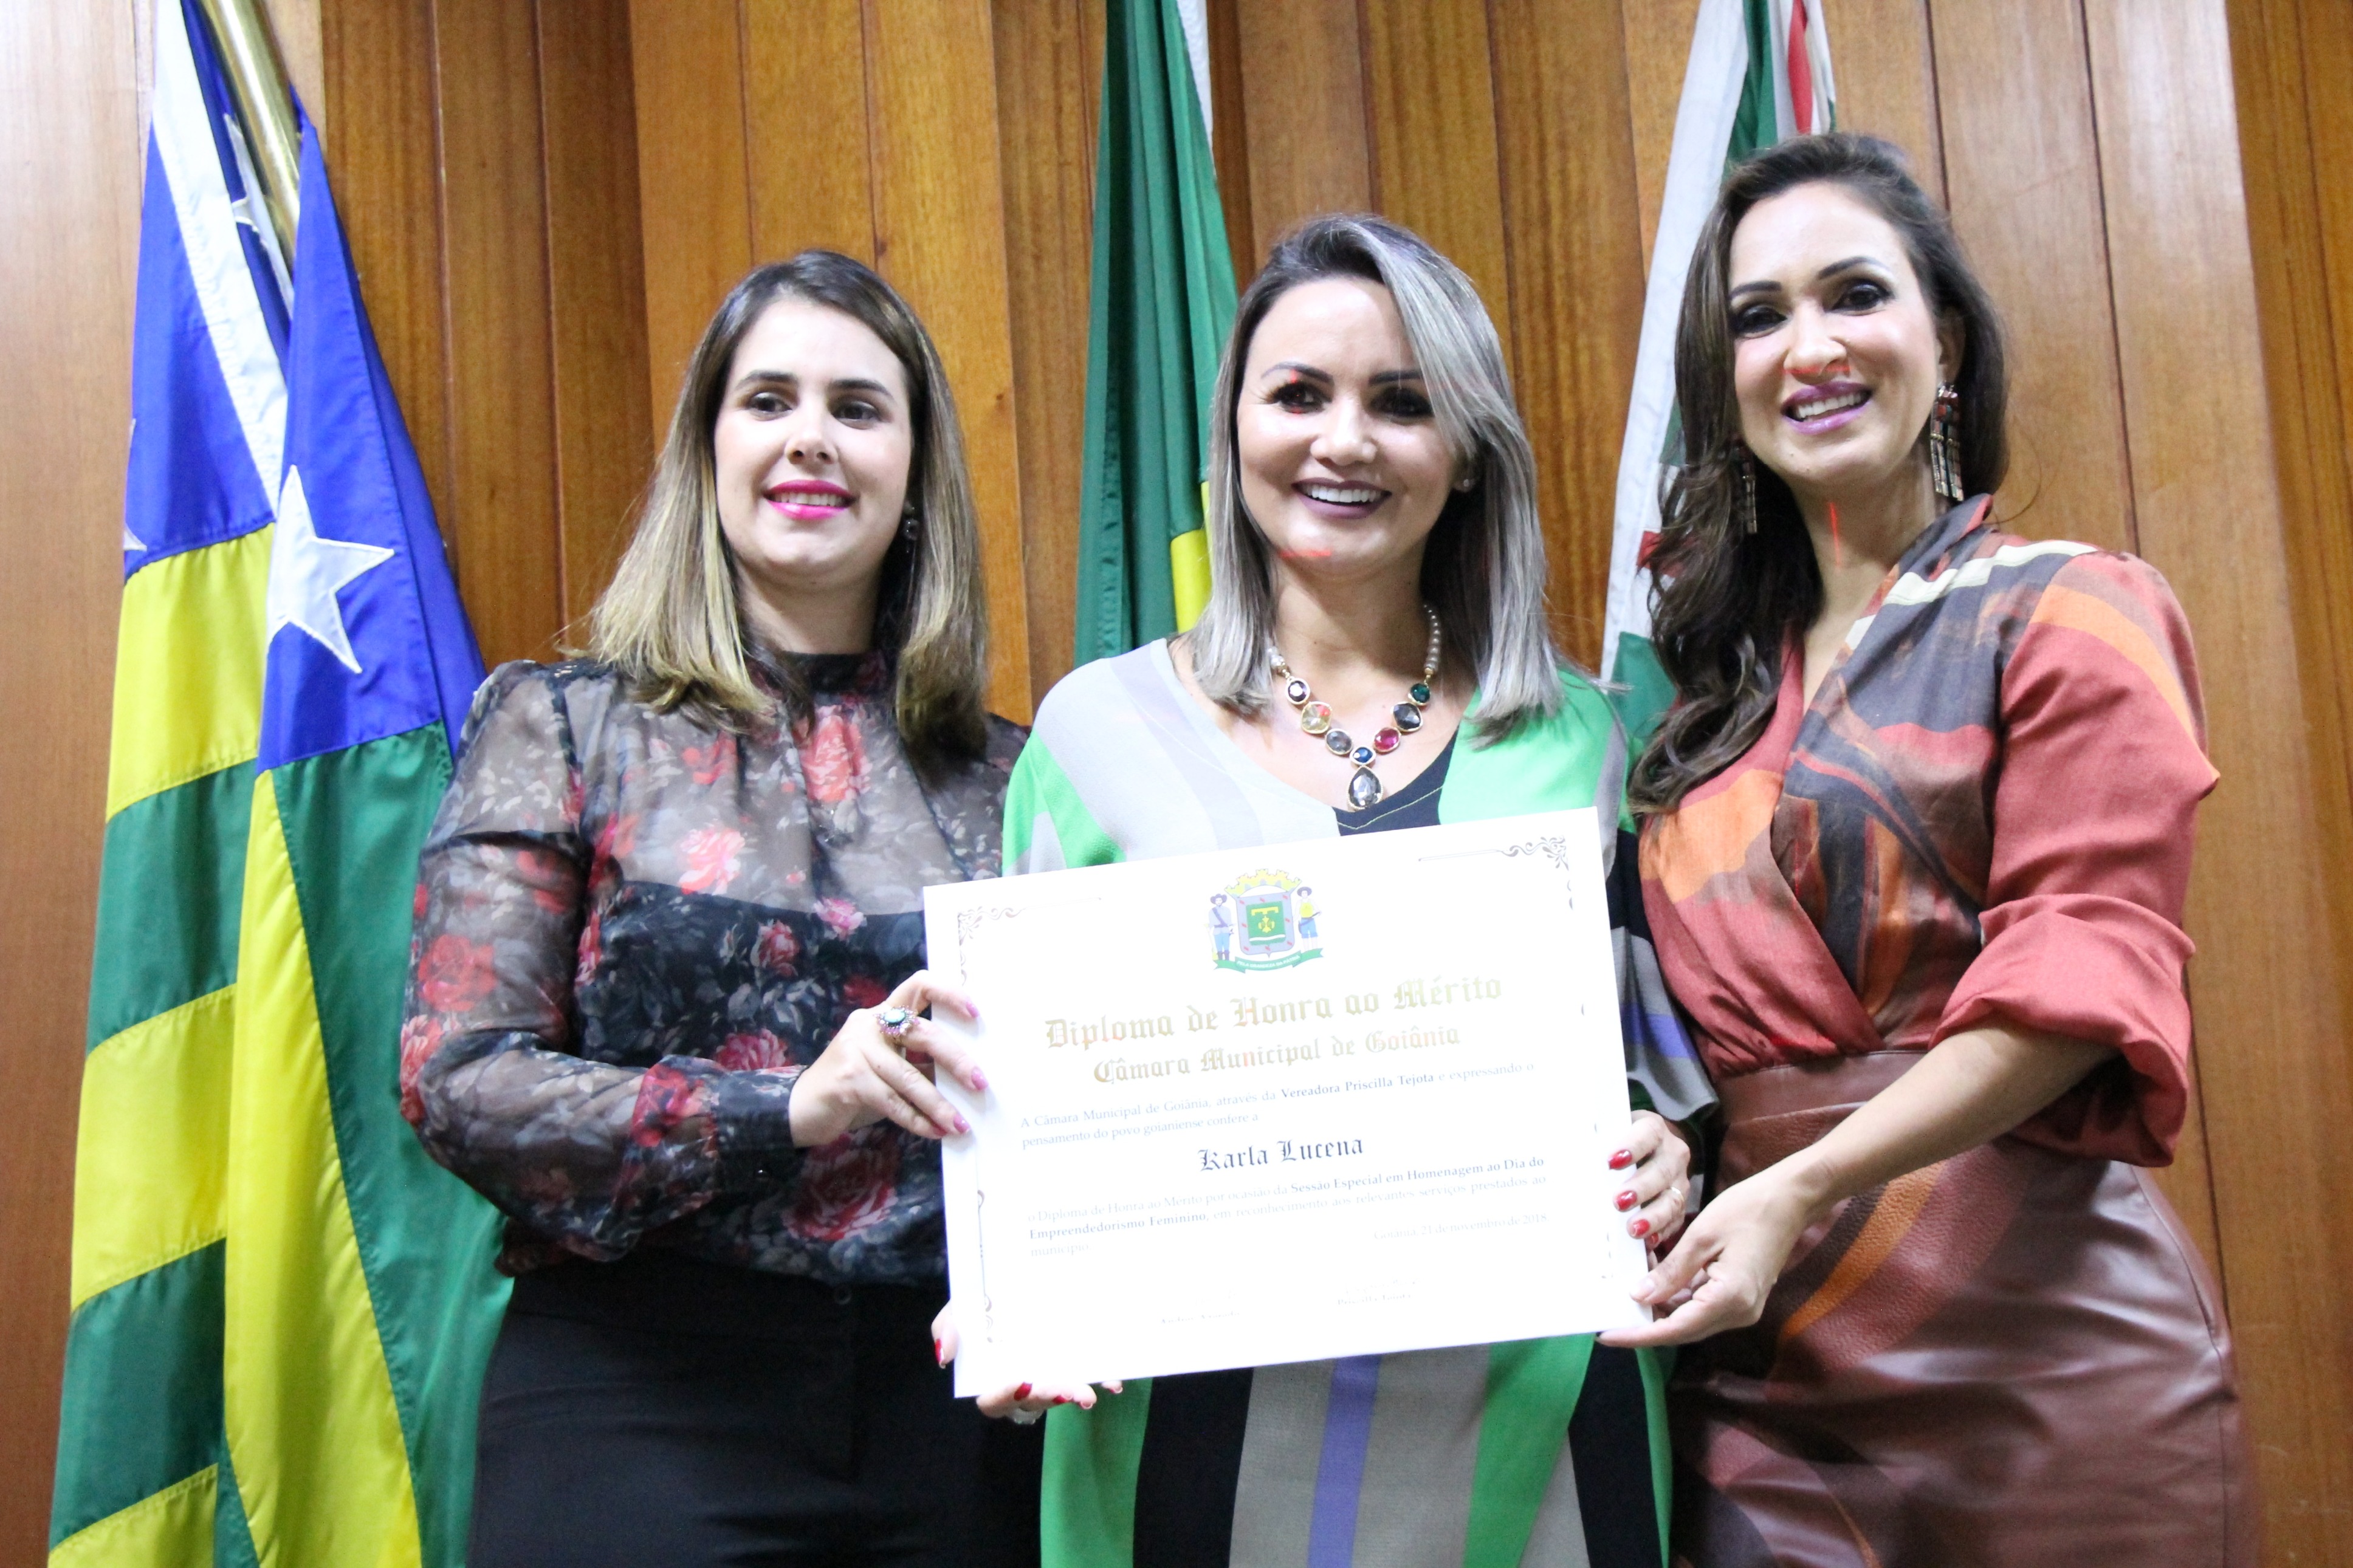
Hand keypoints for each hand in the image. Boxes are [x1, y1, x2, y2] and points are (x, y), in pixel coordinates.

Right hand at [788, 970, 984, 1147]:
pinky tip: (934, 1132)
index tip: (975, 1012)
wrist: (799, 1108)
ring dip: (939, 1104)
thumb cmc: (853, 1086)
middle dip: (956, 1060)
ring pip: (909, 1076)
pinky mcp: (848, 1080)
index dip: (949, 993)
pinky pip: (892, 1102)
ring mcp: (855, 1050)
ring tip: (960, 1124)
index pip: (918, 986)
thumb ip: (919, 1064)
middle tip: (980, 1082)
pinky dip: (916, 1120)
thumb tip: (967, 1075)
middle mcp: (868, 1024)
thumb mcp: (889, 1069)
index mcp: (881, 1015)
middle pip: (923, 1033)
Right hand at [930, 1301, 1121, 1421]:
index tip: (1020, 1381)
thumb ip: (949, 1327)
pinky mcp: (1077, 1364)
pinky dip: (1103, 1380)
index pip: (993, 1400)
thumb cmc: (983, 1303)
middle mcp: (1024, 1382)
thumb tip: (946, 1355)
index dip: (1004, 1395)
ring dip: (1076, 1393)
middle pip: (1033, 1402)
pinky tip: (1113, 1382)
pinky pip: (1091, 1378)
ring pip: (1063, 1394)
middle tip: (1063, 1389)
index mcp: (993, 1376)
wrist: (1015, 1282)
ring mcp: (1051, 1374)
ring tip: (1088, 1392)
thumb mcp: (960, 1308)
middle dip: (1048, 1396)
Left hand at [1599, 1160, 1821, 1347]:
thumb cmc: (1749, 1209)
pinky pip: (1703, 1307)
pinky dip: (1678, 1298)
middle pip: (1683, 1330)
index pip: (1675, 1329)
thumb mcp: (1701, 1236)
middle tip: (1610, 1315)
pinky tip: (1656, 1279)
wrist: (1791, 1199)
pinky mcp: (1742, 1297)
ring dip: (1660, 1309)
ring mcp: (1744, 1307)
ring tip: (1627, 1290)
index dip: (1639, 1335)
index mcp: (1730, 1298)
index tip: (1607, 1335)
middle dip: (1646, 1325)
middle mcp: (1740, 1312)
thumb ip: (1671, 1271)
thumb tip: (1639, 1297)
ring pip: (1691, 1319)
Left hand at [1608, 1110, 1691, 1250]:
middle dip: (1640, 1188)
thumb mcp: (1611, 1131)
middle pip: (1660, 1171)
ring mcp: (1679, 1181)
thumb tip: (1561, 1151)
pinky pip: (1675, 1221)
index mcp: (1653, 1129)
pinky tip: (1647, 1243)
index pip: (1647, 1134)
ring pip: (1671, 1199)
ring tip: (1633, 1229)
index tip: (1610, 1161)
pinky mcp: (1680, 1204)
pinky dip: (1661, 1232)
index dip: (1631, 1147)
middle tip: (1618, 1202)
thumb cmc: (1621, 1139)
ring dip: (1652, 1216)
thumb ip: (1594, 1140)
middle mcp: (1672, 1154)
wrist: (1651, 1146)